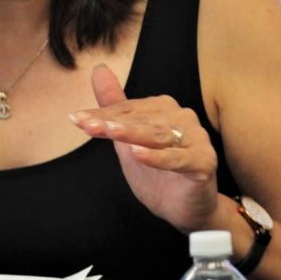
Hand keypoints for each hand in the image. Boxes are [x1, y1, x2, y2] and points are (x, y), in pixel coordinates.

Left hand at [70, 64, 219, 231]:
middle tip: (86, 125)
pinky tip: (137, 154)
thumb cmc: (158, 172)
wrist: (186, 209)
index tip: (76, 119)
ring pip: (158, 135)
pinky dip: (157, 157)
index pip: (128, 109)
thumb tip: (99, 70)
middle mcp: (182, 117)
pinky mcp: (204, 162)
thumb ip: (115, 106)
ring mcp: (196, 138)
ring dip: (132, 133)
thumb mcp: (129, 139)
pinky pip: (177, 158)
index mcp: (163, 109)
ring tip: (110, 132)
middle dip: (112, 123)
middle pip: (141, 119)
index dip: (102, 115)